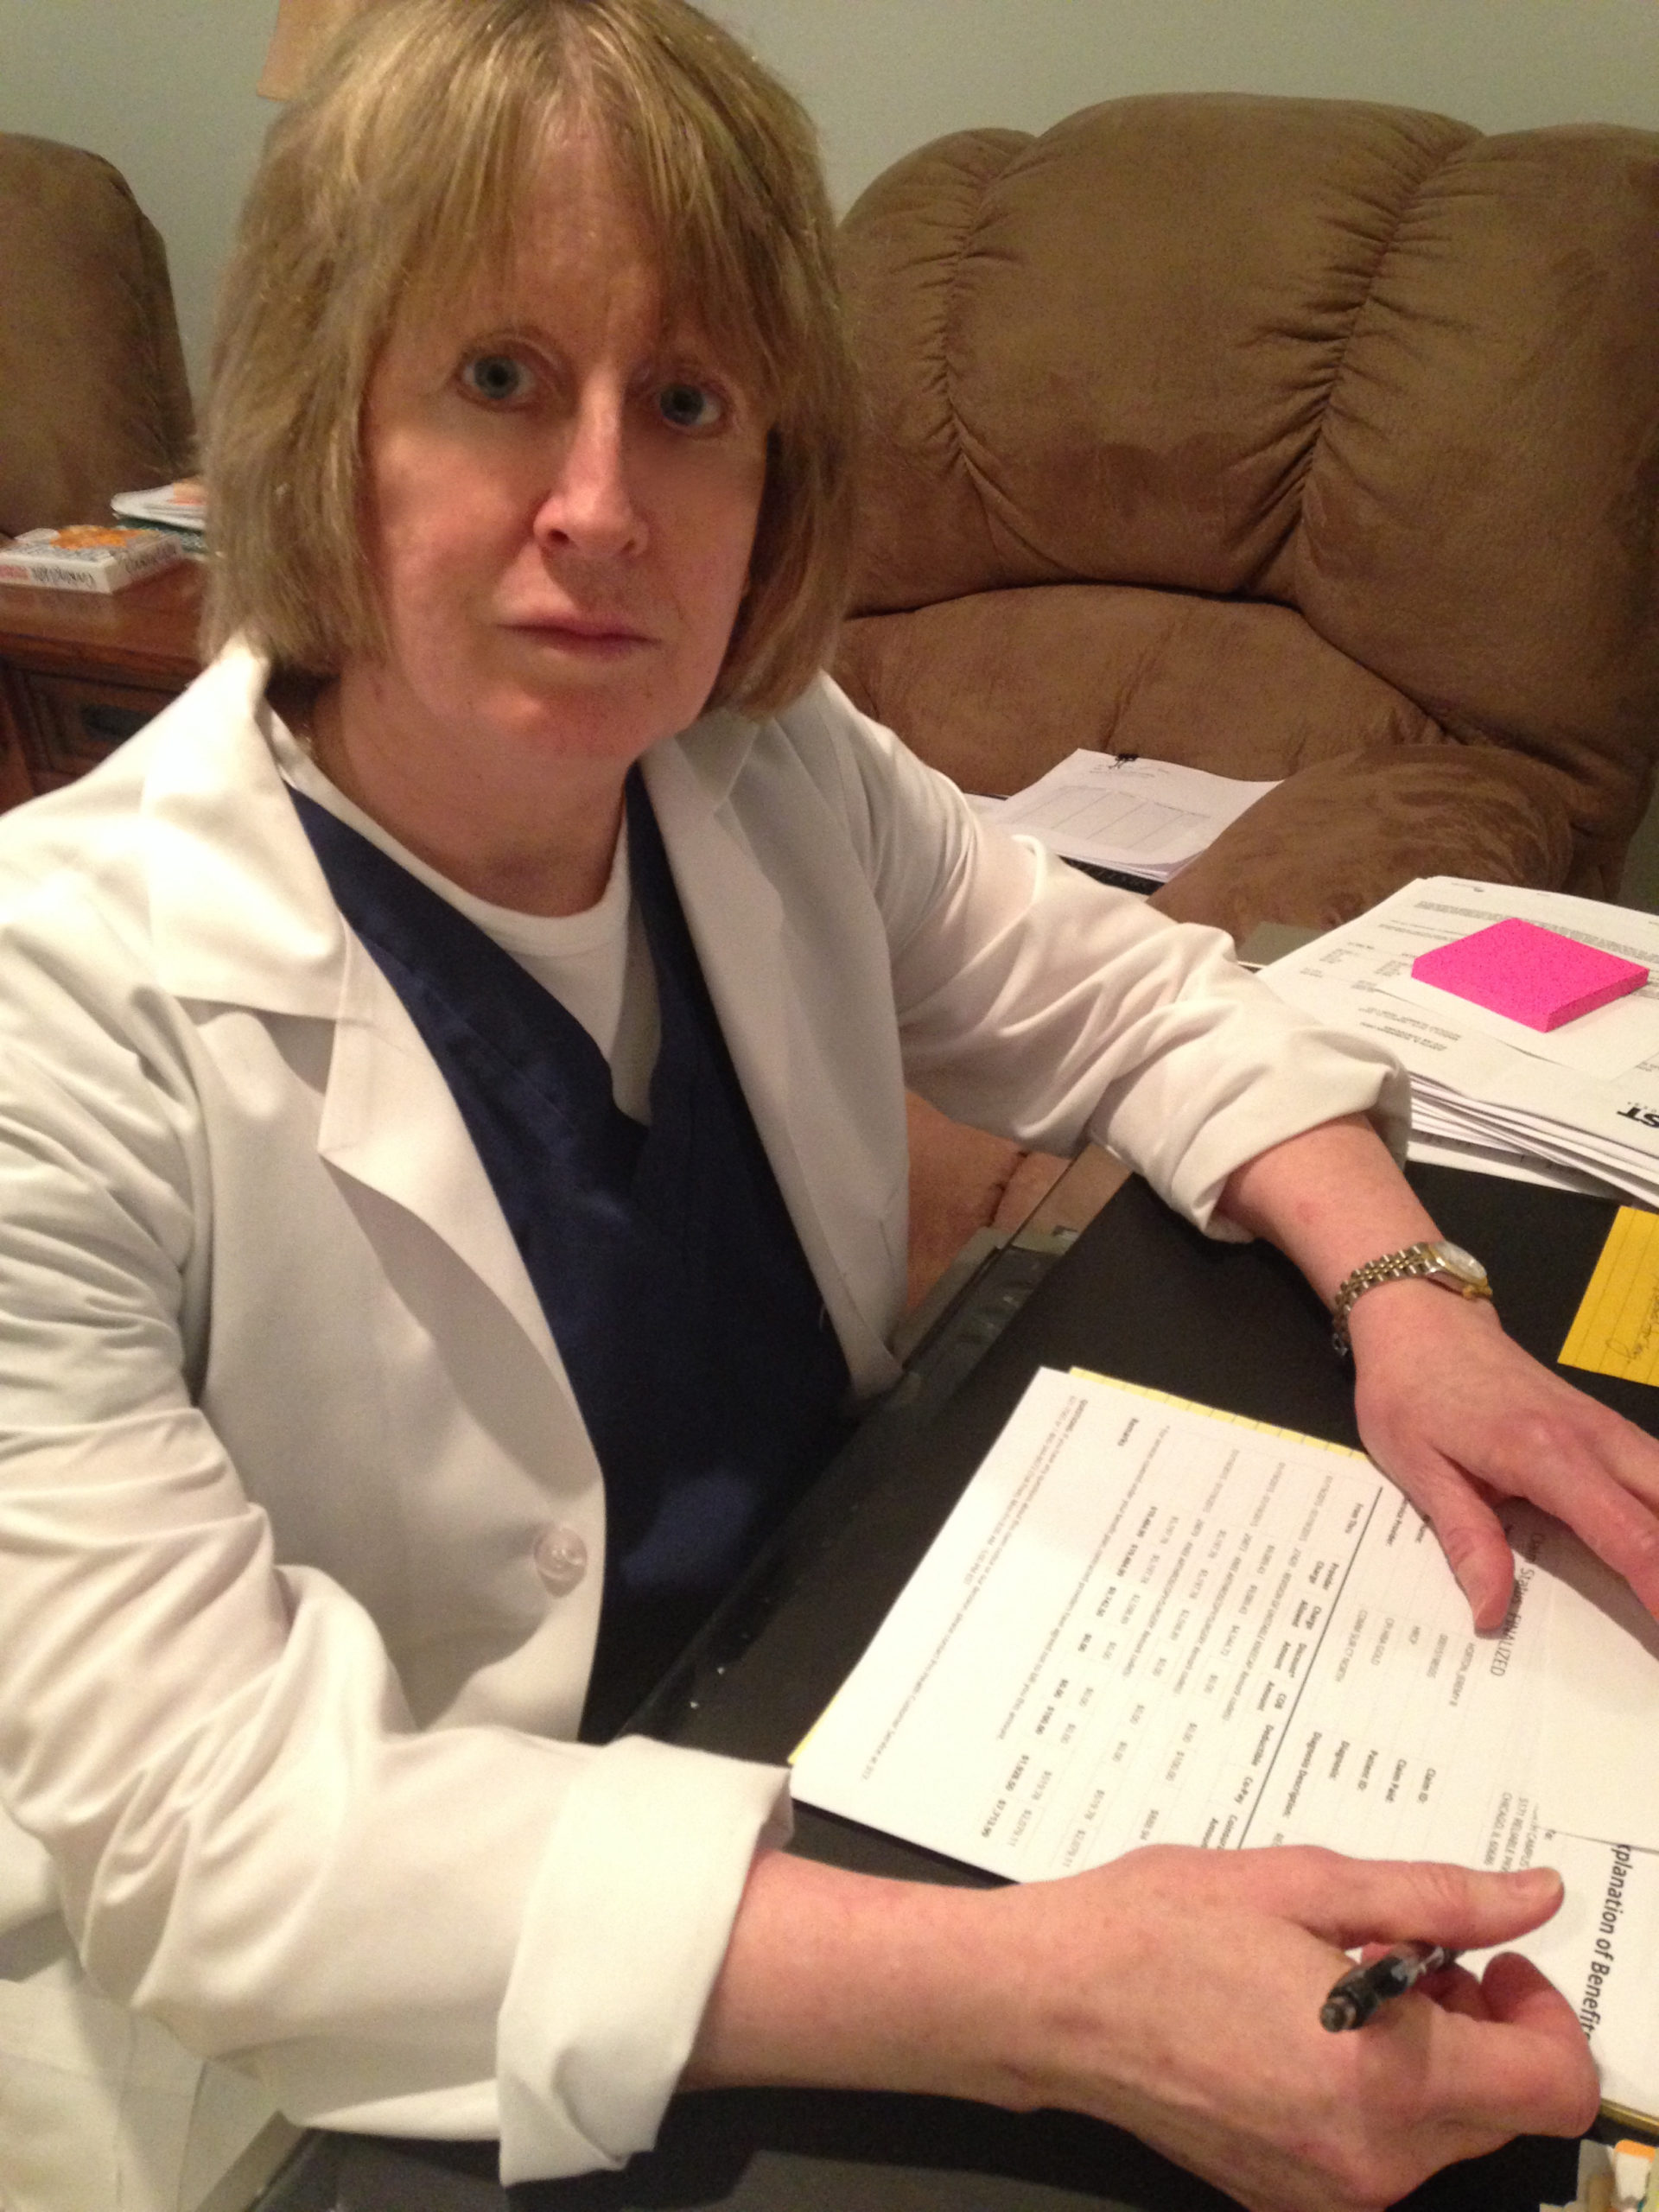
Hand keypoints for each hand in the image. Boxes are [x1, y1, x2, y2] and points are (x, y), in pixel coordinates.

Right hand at [694, 1845, 1595, 2211]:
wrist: (1046, 1999)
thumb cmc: (1157, 1928)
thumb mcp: (1305, 1885)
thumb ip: (1436, 1897)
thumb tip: (1531, 1896)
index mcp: (1382, 2082)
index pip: (1553, 2086)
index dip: (1544, 2011)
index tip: (1488, 1960)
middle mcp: (1366, 2160)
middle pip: (1504, 2112)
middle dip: (1484, 2028)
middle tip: (1412, 1950)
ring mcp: (1325, 2191)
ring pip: (1446, 2133)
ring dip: (1431, 2057)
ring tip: (1345, 1977)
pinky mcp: (1286, 2196)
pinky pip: (1380, 2152)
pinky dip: (1378, 2091)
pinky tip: (1311, 2023)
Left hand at [1348, 1280, 1658, 1628]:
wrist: (1419, 1318)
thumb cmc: (1409, 1391)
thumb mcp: (1419, 1470)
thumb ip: (1467, 1542)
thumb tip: (1491, 1614)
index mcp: (1545, 1454)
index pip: (1626, 1532)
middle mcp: (1592, 1438)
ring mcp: (1605, 1426)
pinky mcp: (1603, 1424)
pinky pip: (1656, 1469)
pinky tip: (1653, 1541)